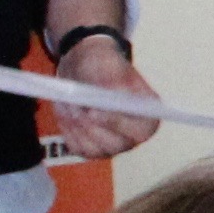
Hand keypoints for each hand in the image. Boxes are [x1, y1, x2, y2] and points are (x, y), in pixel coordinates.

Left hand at [43, 43, 160, 161]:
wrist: (84, 70)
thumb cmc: (102, 66)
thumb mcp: (109, 63)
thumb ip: (113, 78)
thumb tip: (110, 95)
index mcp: (148, 114)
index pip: (140, 130)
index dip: (117, 124)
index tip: (93, 111)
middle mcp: (133, 135)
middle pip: (115, 144)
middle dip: (90, 126)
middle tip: (74, 108)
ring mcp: (112, 145)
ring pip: (93, 149)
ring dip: (75, 127)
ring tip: (67, 103)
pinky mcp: (92, 149)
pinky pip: (78, 148)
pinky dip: (67, 130)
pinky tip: (65, 112)